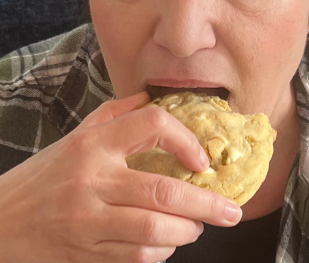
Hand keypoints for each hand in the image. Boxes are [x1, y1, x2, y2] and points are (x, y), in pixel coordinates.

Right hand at [0, 92, 243, 262]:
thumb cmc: (43, 178)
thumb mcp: (74, 138)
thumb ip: (116, 116)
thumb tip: (155, 96)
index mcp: (91, 145)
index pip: (152, 125)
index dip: (187, 141)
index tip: (203, 161)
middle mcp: (91, 181)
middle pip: (165, 192)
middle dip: (208, 205)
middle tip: (230, 211)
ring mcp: (87, 220)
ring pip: (155, 230)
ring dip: (188, 232)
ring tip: (196, 227)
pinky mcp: (85, 253)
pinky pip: (138, 256)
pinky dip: (161, 252)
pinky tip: (166, 243)